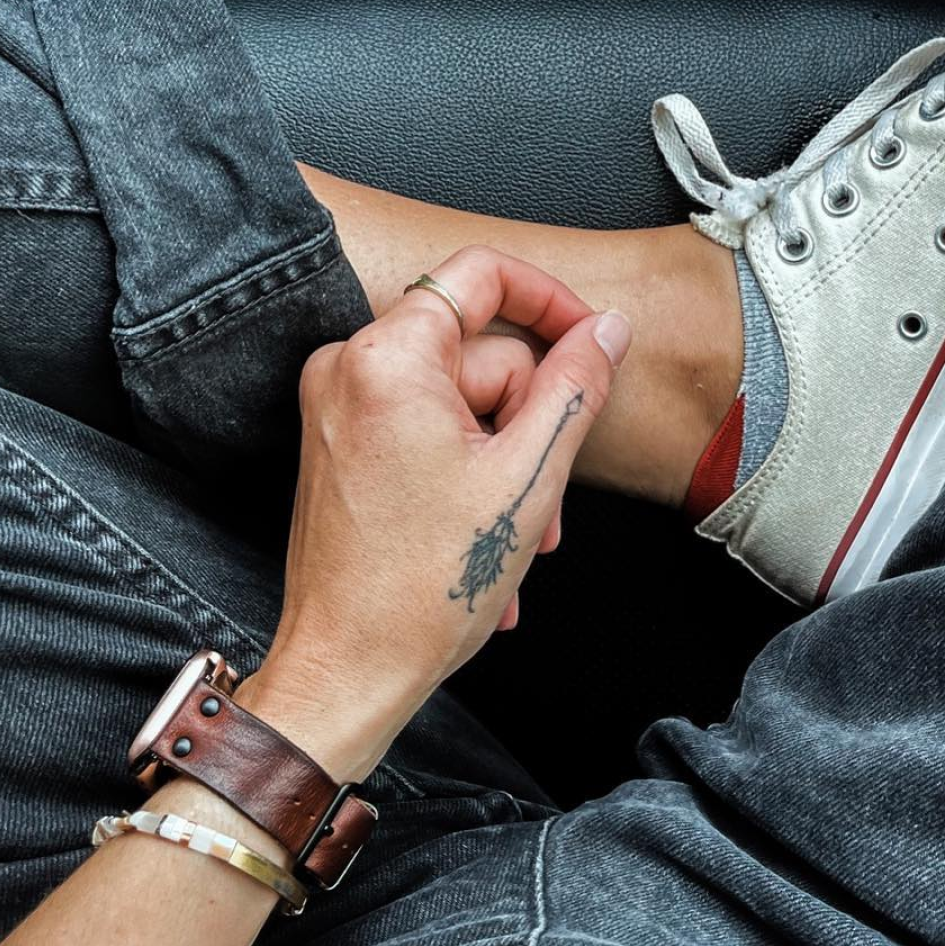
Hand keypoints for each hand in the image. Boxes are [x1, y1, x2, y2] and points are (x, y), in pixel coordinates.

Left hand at [236, 245, 630, 780]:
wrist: (346, 669)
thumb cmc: (419, 590)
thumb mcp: (526, 479)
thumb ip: (574, 389)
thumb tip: (605, 331)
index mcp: (387, 359)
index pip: (481, 275)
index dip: (550, 300)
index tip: (590, 338)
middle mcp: (349, 370)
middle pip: (477, 354)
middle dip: (528, 423)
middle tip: (547, 494)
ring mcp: (339, 409)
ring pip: (458, 401)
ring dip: (505, 462)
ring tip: (522, 533)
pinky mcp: (341, 443)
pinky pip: (424, 430)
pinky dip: (466, 472)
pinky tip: (486, 534)